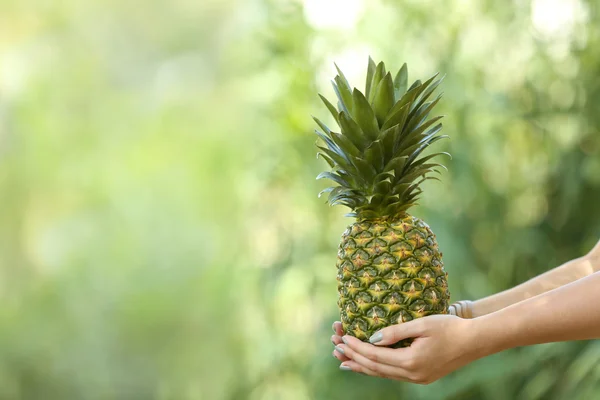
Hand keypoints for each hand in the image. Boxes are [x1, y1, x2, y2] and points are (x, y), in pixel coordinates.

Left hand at [332, 315, 478, 383]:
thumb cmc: (449, 327)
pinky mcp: (422, 376)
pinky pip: (393, 374)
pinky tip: (369, 365)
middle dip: (354, 357)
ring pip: (383, 374)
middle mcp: (413, 374)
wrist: (475, 341)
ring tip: (344, 361)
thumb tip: (372, 338)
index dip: (356, 346)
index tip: (342, 337)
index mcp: (411, 361)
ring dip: (363, 366)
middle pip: (375, 368)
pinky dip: (377, 368)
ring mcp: (418, 378)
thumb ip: (395, 331)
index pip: (375, 355)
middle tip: (336, 349)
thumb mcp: (421, 324)